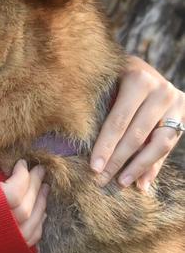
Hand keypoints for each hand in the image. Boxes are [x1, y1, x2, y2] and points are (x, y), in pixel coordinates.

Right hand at [0, 159, 46, 252]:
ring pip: (22, 235)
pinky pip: (15, 248)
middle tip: (38, 172)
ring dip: (38, 210)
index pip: (5, 198)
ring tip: (42, 189)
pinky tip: (36, 212)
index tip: (22, 164)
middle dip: (34, 191)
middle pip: (18, 216)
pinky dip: (32, 231)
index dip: (22, 180)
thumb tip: (4, 170)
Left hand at [90, 56, 183, 190]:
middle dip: (118, 161)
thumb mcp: (106, 84)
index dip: (105, 146)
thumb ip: (98, 107)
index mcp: (138, 79)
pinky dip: (154, 167)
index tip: (93, 168)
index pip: (118, 120)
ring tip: (121, 183)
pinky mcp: (184, 115)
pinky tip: (141, 183)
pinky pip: (168, 146)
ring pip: (158, 144)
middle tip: (101, 181)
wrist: (143, 69)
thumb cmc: (114, 79)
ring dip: (138, 167)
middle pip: (137, 135)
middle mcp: (161, 90)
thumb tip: (78, 145)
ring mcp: (176, 103)